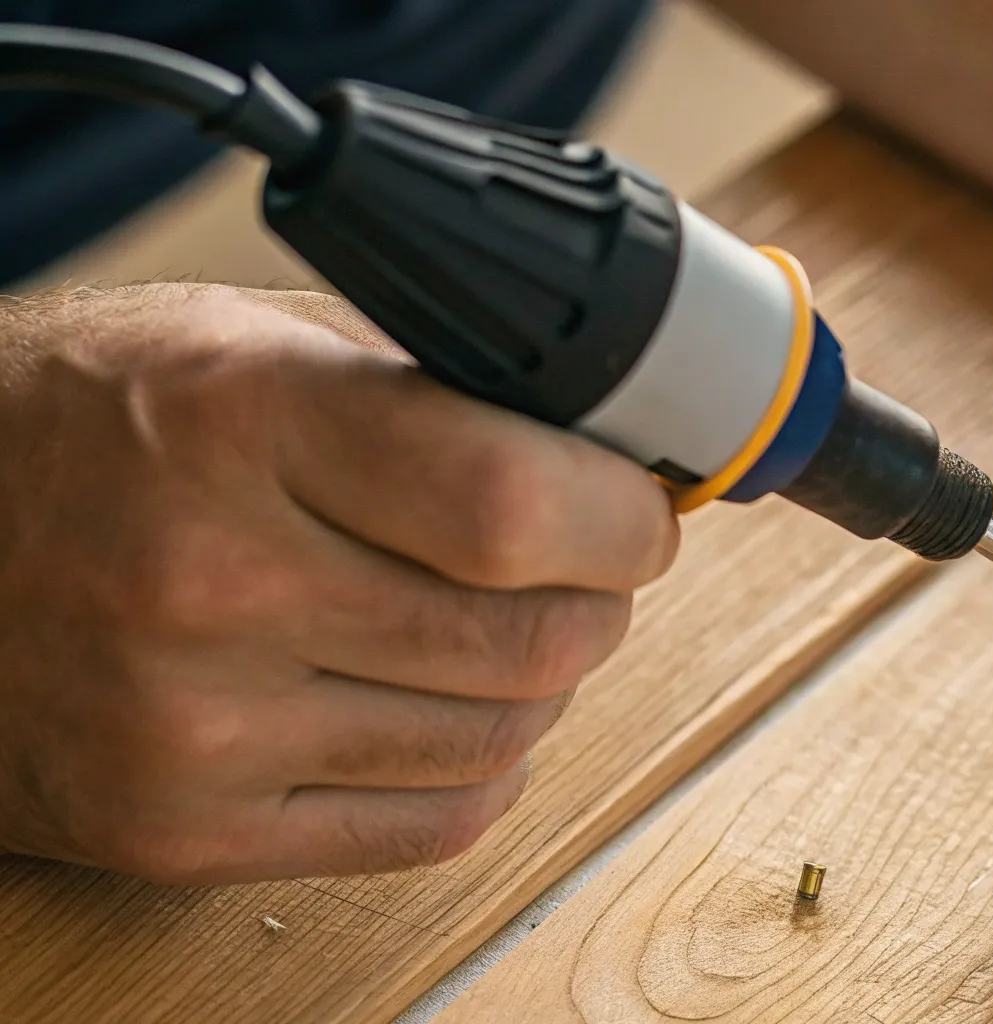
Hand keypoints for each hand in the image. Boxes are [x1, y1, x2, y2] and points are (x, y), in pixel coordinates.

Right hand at [0, 285, 677, 883]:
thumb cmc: (88, 422)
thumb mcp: (247, 340)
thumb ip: (429, 388)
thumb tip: (616, 449)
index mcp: (235, 423)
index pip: (513, 507)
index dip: (618, 516)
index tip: (635, 506)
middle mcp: (207, 584)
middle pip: (530, 638)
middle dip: (598, 597)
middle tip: (580, 561)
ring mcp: (192, 731)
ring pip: (501, 738)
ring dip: (541, 680)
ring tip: (493, 620)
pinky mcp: (183, 836)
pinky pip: (435, 825)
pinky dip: (478, 763)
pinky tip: (438, 701)